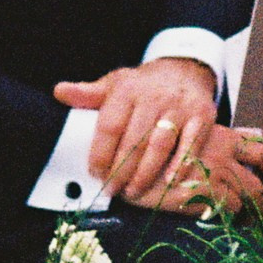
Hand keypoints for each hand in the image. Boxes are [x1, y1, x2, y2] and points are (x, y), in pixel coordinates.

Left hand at [54, 55, 216, 199]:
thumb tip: (59, 92)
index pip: (110, 126)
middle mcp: (155, 96)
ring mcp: (180, 106)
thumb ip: (88, 94)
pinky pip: (191, 145)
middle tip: (112, 191)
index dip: (100, 154)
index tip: (94, 173)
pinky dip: (180, 166)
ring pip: (160, 145)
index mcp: (128, 89)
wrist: (185, 70)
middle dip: (121, 171)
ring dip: (145, 174)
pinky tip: (168, 183)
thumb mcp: (115, 84)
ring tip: (133, 192)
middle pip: (134, 140)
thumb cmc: (143, 85)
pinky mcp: (203, 115)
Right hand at [146, 121, 262, 219]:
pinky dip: (232, 220)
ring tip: (253, 227)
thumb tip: (258, 134)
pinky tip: (229, 227)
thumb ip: (226, 136)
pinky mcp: (201, 191)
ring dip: (254, 215)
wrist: (127, 157)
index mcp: (222, 136)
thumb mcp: (192, 134)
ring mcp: (213, 173)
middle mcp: (222, 153)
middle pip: (260, 181)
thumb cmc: (158, 147)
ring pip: (247, 198)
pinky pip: (228, 209)